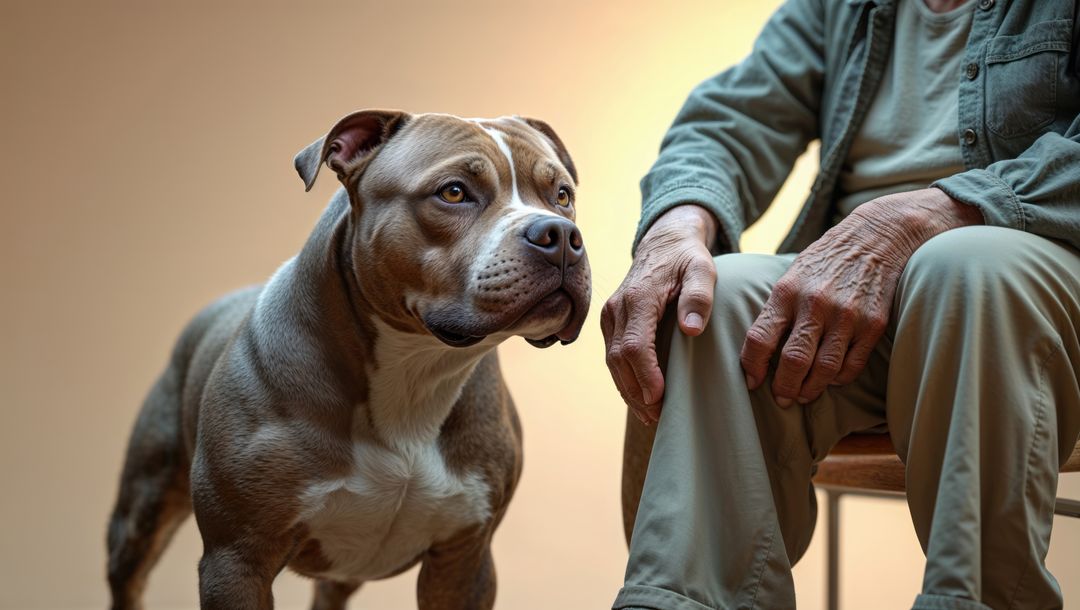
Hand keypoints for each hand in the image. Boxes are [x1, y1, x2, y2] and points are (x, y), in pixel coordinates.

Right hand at [602, 205, 717, 424]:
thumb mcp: (702, 269)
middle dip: (636, 392)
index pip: (635, 346)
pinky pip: (612, 355)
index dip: (645, 376)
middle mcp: (617, 307)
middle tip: (658, 417)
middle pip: (618, 359)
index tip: (660, 398)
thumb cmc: (687, 258)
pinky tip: (640, 396)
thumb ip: (699, 297)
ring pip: (611, 361)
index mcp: (639, 297)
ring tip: (650, 415)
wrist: (663, 242)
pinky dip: (624, 379)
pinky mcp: (611, 321)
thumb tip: (692, 330)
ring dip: (628, 390)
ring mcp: (610, 315)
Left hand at [740, 187, 982, 405]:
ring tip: (803, 395)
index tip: (751, 381)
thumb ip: (776, 310)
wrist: (876, 237)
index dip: (751, 367)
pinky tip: (830, 379)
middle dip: (783, 388)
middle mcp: (816, 305)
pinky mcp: (873, 324)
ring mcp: (847, 316)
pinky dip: (838, 379)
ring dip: (810, 390)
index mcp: (787, 292)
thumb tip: (756, 352)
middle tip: (781, 398)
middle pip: (793, 361)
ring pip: (824, 370)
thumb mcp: (792, 276)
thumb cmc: (825, 261)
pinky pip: (851, 365)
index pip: (760, 339)